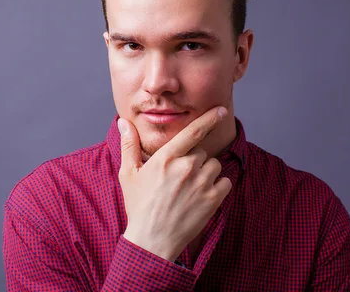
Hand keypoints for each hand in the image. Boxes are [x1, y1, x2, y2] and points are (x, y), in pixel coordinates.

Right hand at [118, 106, 232, 261]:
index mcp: (166, 158)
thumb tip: (123, 122)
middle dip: (195, 160)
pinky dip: (218, 187)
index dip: (208, 118)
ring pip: (215, 165)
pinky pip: (225, 182)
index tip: (220, 109)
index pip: (193, 131)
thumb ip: (129, 145)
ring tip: (190, 188)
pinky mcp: (213, 199)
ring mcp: (201, 183)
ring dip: (207, 172)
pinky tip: (202, 196)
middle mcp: (186, 167)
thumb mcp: (128, 174)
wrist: (152, 240)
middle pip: (202, 152)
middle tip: (180, 178)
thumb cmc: (138, 206)